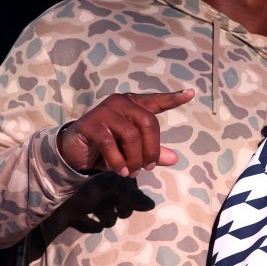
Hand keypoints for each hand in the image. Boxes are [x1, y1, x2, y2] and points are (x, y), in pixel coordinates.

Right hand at [57, 89, 195, 176]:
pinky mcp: (91, 123)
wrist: (75, 152)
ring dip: (135, 158)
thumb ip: (153, 152)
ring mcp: (106, 110)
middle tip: (149, 167)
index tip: (191, 93)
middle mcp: (121, 103)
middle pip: (149, 123)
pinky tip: (121, 171)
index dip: (173, 98)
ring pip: (131, 135)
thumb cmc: (109, 148)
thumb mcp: (133, 152)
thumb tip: (175, 158)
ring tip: (133, 172)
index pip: (157, 101)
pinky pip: (111, 143)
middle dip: (152, 149)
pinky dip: (119, 161)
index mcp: (134, 105)